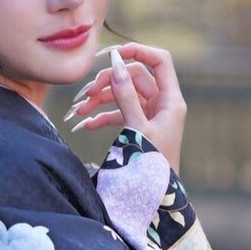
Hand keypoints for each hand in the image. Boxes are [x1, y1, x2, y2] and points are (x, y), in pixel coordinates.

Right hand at [65, 42, 186, 173]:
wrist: (157, 198)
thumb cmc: (152, 166)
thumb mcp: (137, 128)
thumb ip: (126, 95)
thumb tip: (115, 62)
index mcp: (170, 100)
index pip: (159, 60)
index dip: (137, 51)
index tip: (110, 54)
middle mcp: (162, 104)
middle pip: (133, 76)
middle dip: (108, 82)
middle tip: (86, 94)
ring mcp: (149, 115)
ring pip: (122, 94)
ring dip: (100, 100)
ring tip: (79, 112)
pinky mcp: (138, 127)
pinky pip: (118, 113)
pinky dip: (102, 117)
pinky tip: (86, 125)